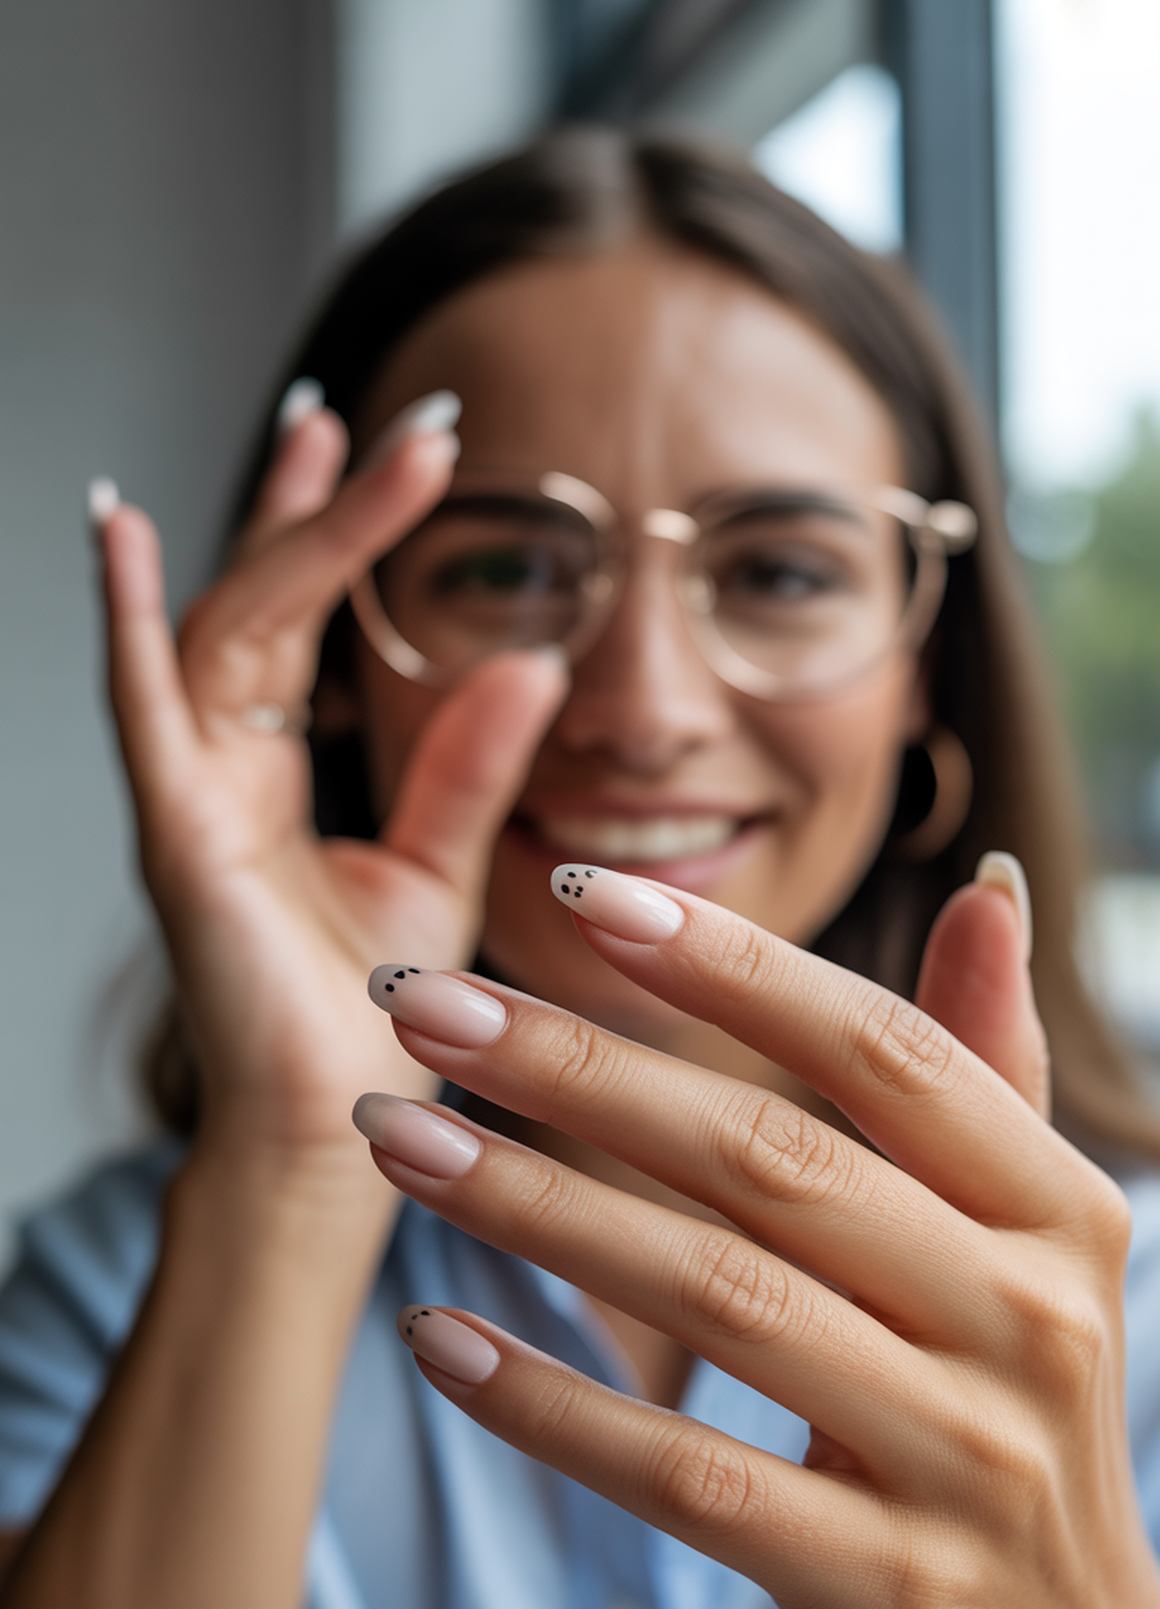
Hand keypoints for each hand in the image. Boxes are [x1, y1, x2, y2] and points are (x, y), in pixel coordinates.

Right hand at [96, 400, 567, 1192]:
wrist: (336, 1129)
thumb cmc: (369, 1014)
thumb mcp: (436, 862)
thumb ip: (470, 764)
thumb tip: (529, 658)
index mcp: (274, 773)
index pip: (300, 620)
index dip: (336, 526)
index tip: (393, 445)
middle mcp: (222, 768)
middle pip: (264, 603)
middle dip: (323, 508)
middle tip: (397, 424)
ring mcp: (191, 797)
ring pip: (226, 632)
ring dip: (281, 535)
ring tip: (332, 438)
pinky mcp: (180, 838)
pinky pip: (145, 714)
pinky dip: (129, 624)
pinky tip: (125, 536)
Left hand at [354, 867, 1159, 1608]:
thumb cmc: (1007, 1387)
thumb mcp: (1029, 1226)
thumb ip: (984, 1063)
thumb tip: (986, 885)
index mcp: (1054, 1206)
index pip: (881, 1051)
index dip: (731, 965)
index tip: (577, 895)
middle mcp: (1026, 1319)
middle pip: (771, 1160)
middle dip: (577, 1070)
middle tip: (420, 1006)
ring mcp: (961, 1458)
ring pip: (715, 1299)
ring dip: (534, 1208)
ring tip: (395, 1141)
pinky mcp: (880, 1580)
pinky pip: (686, 1478)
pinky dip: (552, 1405)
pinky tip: (437, 1339)